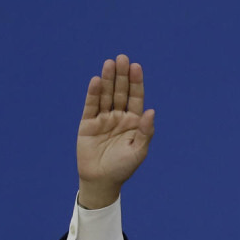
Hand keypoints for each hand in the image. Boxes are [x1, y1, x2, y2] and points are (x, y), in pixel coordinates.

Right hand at [77, 54, 155, 208]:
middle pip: (120, 92)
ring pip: (105, 95)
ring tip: (109, 63)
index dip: (136, 83)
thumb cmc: (123, 168)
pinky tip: (95, 81)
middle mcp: (118, 117)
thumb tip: (151, 111)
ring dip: (107, 79)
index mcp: (133, 122)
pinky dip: (93, 94)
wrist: (101, 181)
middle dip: (121, 76)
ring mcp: (103, 119)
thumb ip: (145, 132)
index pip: (135, 98)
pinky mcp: (88, 124)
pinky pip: (91, 106)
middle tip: (122, 58)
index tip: (136, 67)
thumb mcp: (138, 151)